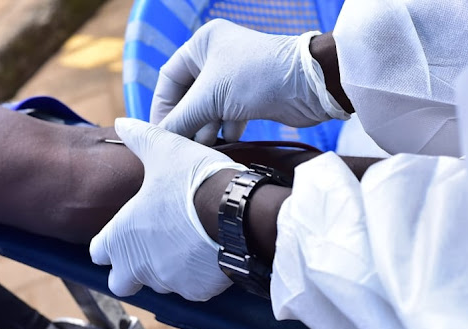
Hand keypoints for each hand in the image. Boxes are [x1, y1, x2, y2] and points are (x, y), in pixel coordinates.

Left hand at [90, 118, 245, 300]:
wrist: (238, 211)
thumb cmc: (196, 181)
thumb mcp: (164, 150)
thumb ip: (140, 138)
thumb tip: (123, 124)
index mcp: (122, 236)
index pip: (98, 254)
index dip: (109, 244)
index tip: (123, 234)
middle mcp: (140, 265)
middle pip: (122, 283)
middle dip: (132, 270)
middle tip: (152, 246)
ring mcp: (170, 281)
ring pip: (160, 284)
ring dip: (167, 269)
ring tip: (187, 242)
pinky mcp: (197, 291)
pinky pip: (192, 288)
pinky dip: (197, 275)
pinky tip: (209, 252)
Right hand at [150, 19, 348, 144]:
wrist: (307, 85)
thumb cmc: (256, 78)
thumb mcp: (209, 97)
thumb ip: (181, 118)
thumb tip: (161, 137)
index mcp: (203, 44)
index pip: (169, 78)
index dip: (162, 107)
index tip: (160, 133)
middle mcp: (218, 57)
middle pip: (189, 96)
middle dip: (187, 121)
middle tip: (181, 145)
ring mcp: (236, 78)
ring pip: (209, 108)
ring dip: (206, 128)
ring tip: (205, 146)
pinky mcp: (252, 97)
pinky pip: (229, 116)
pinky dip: (226, 129)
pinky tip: (227, 141)